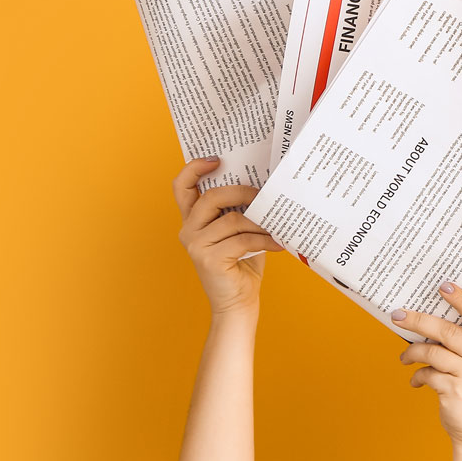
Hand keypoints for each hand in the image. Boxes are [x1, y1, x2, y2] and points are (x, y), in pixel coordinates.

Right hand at [173, 157, 282, 316]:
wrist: (238, 301)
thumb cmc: (243, 262)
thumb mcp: (239, 229)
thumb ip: (240, 208)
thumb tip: (264, 182)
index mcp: (193, 219)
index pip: (182, 187)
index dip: (194, 169)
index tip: (216, 159)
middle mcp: (188, 230)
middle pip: (212, 197)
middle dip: (242, 192)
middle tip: (265, 195)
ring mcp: (196, 245)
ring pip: (233, 219)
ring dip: (261, 222)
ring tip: (278, 225)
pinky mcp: (209, 260)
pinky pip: (243, 240)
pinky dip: (265, 240)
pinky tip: (279, 243)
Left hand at [394, 283, 461, 447]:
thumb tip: (431, 323)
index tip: (443, 285)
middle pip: (449, 331)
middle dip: (419, 320)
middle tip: (398, 315)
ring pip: (433, 351)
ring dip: (412, 352)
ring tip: (404, 356)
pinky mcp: (455, 392)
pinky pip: (428, 374)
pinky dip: (418, 375)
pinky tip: (416, 379)